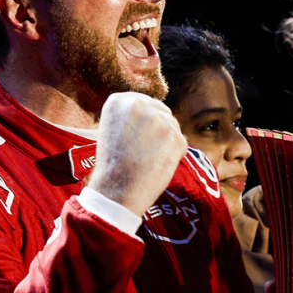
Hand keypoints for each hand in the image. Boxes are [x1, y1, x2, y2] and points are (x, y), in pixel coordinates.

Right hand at [87, 92, 188, 215]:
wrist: (116, 190)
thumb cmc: (113, 165)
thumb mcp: (111, 130)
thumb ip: (130, 117)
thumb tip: (154, 112)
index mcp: (118, 101)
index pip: (143, 103)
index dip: (143, 123)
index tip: (137, 137)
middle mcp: (139, 104)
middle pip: (161, 112)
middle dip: (158, 130)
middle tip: (144, 151)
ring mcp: (158, 119)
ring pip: (172, 127)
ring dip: (166, 142)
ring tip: (148, 160)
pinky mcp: (175, 135)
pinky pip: (181, 143)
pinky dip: (173, 156)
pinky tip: (157, 165)